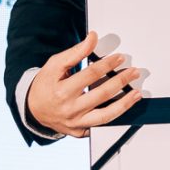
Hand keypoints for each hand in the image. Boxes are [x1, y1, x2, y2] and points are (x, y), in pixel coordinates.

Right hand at [25, 31, 144, 138]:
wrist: (34, 109)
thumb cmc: (46, 85)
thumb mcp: (55, 65)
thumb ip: (76, 52)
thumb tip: (93, 38)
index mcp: (61, 91)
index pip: (90, 75)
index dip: (107, 65)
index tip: (119, 58)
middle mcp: (69, 110)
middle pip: (101, 95)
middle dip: (121, 81)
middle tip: (133, 72)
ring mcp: (76, 123)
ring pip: (105, 116)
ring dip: (124, 104)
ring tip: (136, 93)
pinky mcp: (80, 132)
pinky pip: (101, 126)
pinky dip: (115, 117)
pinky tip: (124, 107)